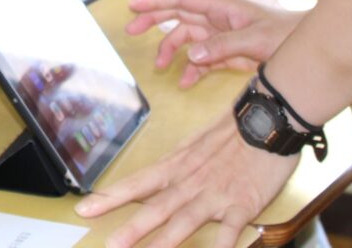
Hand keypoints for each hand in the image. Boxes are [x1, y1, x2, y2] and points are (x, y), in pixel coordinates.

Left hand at [75, 111, 298, 246]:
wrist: (267, 117)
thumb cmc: (233, 131)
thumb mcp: (196, 145)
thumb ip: (178, 167)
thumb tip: (156, 182)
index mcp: (177, 165)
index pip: (137, 183)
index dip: (110, 197)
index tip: (84, 209)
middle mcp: (190, 181)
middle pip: (157, 207)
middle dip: (132, 227)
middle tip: (110, 244)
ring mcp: (216, 193)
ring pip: (186, 219)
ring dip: (166, 240)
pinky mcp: (243, 203)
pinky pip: (231, 229)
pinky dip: (222, 244)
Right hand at [123, 0, 300, 88]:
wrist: (310, 51)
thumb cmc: (287, 35)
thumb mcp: (255, 39)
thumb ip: (222, 47)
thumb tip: (192, 55)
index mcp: (222, 8)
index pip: (182, 0)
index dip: (156, 1)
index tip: (133, 5)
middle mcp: (218, 19)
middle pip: (178, 17)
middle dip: (154, 22)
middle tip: (131, 30)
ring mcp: (222, 36)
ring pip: (188, 41)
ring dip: (172, 52)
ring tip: (160, 67)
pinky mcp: (229, 54)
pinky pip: (203, 60)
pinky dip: (192, 70)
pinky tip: (185, 82)